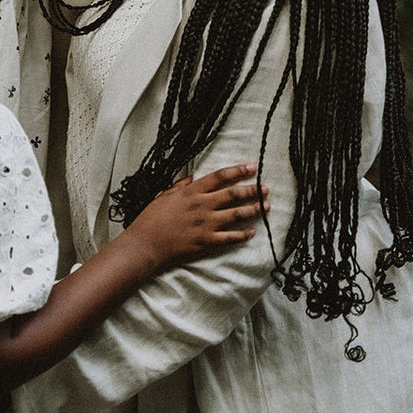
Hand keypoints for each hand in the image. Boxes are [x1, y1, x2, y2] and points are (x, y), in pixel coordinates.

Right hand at [127, 163, 268, 268]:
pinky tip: (252, 231)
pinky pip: (231, 238)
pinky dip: (243, 234)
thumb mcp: (163, 196)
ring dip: (253, 209)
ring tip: (266, 206)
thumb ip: (179, 186)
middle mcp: (202, 206)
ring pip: (237, 214)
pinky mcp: (207, 242)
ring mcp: (206, 224)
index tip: (251, 167)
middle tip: (265, 188)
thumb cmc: (150, 220)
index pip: (220, 177)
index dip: (238, 171)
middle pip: (233, 194)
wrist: (145, 245)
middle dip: (252, 190)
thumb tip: (192, 178)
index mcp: (191, 192)